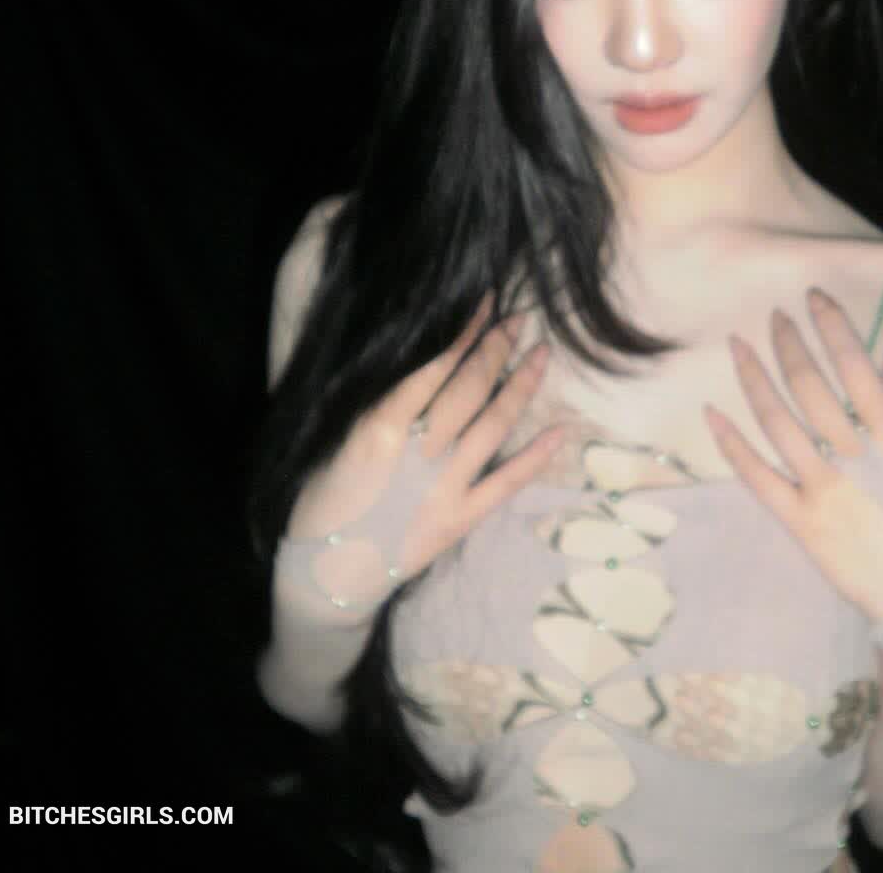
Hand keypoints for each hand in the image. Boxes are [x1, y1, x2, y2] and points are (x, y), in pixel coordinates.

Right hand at [283, 292, 561, 615]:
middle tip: (520, 318)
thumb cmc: (323, 504)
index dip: (465, 333)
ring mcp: (446, 487)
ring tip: (542, 353)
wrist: (324, 577)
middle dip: (497, 348)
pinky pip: (506, 483)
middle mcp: (420, 452)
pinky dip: (535, 456)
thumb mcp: (339, 442)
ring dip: (521, 385)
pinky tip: (559, 430)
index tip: (486, 303)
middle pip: (469, 388)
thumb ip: (379, 407)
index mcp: (382, 428)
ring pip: (494, 425)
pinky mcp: (462, 519)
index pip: (433, 367)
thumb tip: (421, 364)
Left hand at [704, 289, 882, 649]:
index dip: (833, 326)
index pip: (857, 366)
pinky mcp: (799, 523)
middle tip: (774, 315)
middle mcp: (855, 458)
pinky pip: (756, 476)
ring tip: (737, 344)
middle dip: (789, 343)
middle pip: (811, 386)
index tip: (815, 296)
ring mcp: (823, 490)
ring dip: (753, 378)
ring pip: (777, 421)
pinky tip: (712, 412)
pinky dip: (731, 442)